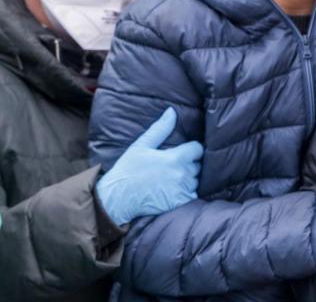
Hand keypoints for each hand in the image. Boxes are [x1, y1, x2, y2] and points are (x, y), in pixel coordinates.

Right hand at [96, 108, 202, 225]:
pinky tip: (173, 191)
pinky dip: (186, 193)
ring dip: (188, 179)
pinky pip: (192, 196)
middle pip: (198, 165)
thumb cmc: (128, 170)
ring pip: (195, 181)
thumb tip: (172, 111)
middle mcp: (182, 175)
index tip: (184, 151)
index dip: (192, 149)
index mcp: (175, 158)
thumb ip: (160, 128)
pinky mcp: (180, 203)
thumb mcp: (141, 145)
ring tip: (173, 178)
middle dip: (190, 164)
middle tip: (174, 165)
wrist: (118, 198)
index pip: (198, 149)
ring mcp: (182, 191)